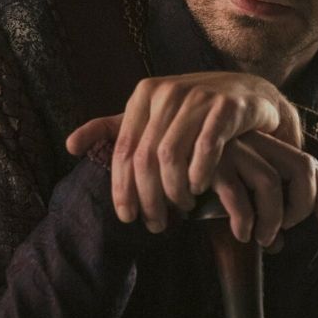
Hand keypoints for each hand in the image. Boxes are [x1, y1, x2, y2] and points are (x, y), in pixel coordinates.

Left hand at [65, 71, 301, 231]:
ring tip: (181, 208)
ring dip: (173, 190)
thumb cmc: (193, 112)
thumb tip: (69, 146)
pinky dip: (199, 173)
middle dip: (148, 198)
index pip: (123, 150)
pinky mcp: (227, 107)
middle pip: (145, 158)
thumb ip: (112, 129)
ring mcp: (199, 97)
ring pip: (171, 156)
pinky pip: (206, 148)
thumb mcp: (151, 115)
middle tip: (154, 224)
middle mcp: (168, 92)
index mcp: (145, 95)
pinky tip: (199, 188)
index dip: (122, 188)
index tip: (127, 217)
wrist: (248, 93)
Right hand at [206, 131, 317, 245]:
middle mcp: (256, 142)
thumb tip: (278, 246)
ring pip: (272, 183)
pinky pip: (237, 194)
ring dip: (272, 219)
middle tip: (282, 233)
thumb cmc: (201, 186)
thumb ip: (259, 214)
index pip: (310, 167)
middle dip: (301, 209)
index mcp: (266, 146)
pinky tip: (239, 234)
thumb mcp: (238, 197)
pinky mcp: (210, 162)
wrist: (157, 162)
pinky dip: (244, 220)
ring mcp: (234, 148)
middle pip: (303, 167)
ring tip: (259, 238)